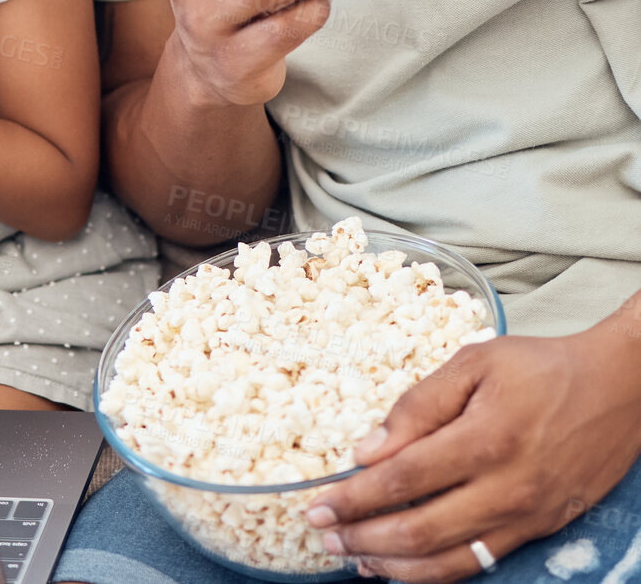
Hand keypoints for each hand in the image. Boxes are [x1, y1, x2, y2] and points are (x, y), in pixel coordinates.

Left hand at [305, 325, 640, 580]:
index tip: (316, 505)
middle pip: (419, 530)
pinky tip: (403, 567)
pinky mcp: (540, 530)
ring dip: (394, 566)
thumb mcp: (473, 363)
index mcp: (484, 440)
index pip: (402, 480)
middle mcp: (506, 488)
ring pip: (449, 560)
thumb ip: (418, 405)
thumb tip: (368, 451)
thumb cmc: (541, 368)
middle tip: (322, 536)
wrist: (620, 388)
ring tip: (353, 560)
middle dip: (362, 538)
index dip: (354, 499)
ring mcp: (526, 516)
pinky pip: (480, 562)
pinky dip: (436, 572)